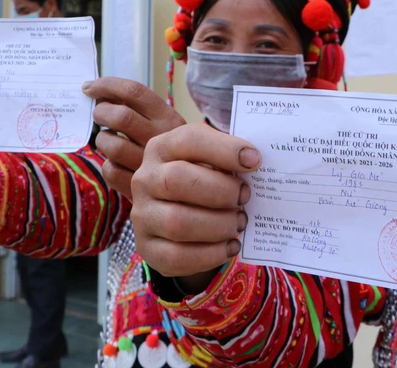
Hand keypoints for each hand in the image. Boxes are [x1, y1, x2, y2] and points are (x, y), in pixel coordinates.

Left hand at [83, 78, 185, 199]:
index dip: (106, 86)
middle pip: (121, 117)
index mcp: (170, 119)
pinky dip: (108, 165)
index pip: (135, 93)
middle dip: (100, 112)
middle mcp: (163, 139)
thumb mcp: (169, 127)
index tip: (89, 87)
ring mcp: (151, 165)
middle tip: (98, 114)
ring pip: (112, 145)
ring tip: (109, 140)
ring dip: (103, 140)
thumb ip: (141, 112)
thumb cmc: (176, 153)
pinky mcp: (139, 188)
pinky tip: (117, 164)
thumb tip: (100, 94)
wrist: (199, 190)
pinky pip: (110, 170)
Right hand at [131, 124, 259, 286]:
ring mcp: (142, 215)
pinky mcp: (148, 248)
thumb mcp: (211, 159)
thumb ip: (229, 157)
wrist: (176, 211)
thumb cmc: (203, 178)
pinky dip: (212, 254)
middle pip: (176, 179)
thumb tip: (253, 161)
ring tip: (239, 222)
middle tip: (244, 197)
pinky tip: (231, 245)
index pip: (188, 140)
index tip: (254, 161)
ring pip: (177, 222)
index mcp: (162, 148)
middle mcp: (145, 179)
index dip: (224, 149)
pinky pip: (178, 256)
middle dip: (220, 190)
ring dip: (219, 225)